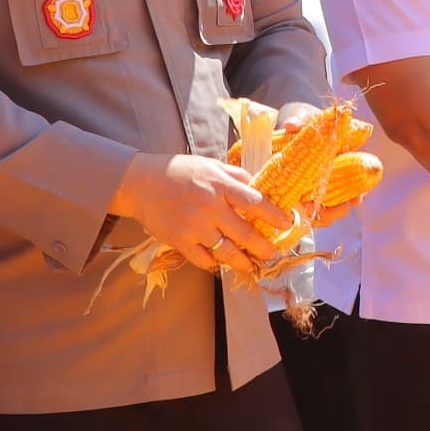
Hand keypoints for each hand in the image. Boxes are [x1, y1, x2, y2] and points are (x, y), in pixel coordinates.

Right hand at [113, 153, 292, 276]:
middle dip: (263, 247)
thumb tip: (262, 186)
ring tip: (251, 265)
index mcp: (220, 185)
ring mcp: (194, 227)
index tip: (287, 224)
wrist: (142, 183)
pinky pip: (204, 260)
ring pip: (227, 252)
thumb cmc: (181, 172)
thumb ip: (236, 177)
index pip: (255, 202)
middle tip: (272, 253)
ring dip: (243, 262)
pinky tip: (221, 262)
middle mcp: (209, 207)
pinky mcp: (180, 241)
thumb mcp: (212, 166)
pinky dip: (215, 263)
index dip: (274, 216)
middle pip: (245, 234)